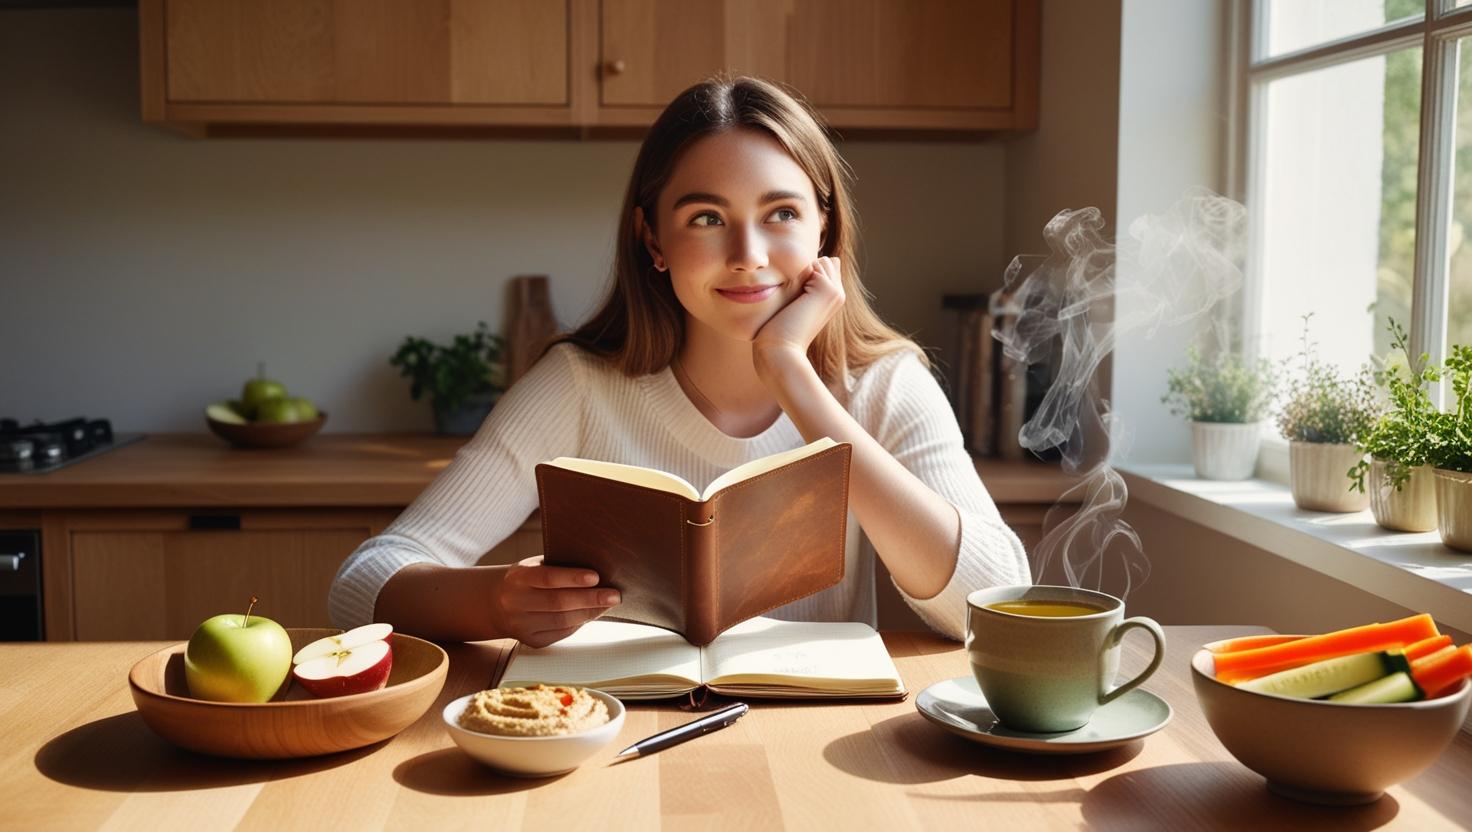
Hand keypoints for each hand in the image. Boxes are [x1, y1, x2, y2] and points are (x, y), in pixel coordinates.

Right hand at [490, 555, 620, 647]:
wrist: (496, 603)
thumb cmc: (526, 579)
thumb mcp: (534, 566)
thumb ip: (558, 566)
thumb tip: (597, 572)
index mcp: (518, 578)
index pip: (547, 578)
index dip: (573, 578)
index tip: (597, 577)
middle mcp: (515, 602)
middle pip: (558, 603)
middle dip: (590, 599)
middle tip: (614, 595)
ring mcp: (521, 625)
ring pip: (562, 621)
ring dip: (589, 613)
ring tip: (608, 604)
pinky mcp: (530, 640)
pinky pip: (561, 633)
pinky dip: (579, 623)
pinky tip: (591, 614)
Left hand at [752, 256, 845, 361]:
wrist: (781, 349)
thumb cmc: (780, 329)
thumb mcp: (794, 300)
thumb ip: (806, 281)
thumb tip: (823, 260)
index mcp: (833, 297)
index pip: (825, 265)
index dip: (806, 273)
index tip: (796, 299)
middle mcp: (839, 295)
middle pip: (824, 261)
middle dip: (806, 271)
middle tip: (795, 301)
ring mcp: (836, 293)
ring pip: (821, 261)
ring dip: (803, 273)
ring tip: (797, 301)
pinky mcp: (828, 290)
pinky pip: (815, 264)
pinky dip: (801, 276)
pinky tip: (797, 300)